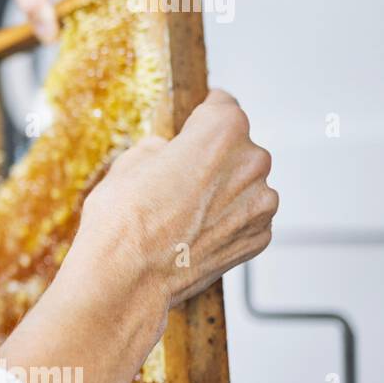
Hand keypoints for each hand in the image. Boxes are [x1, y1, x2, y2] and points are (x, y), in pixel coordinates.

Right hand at [75, 90, 277, 319]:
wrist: (126, 278)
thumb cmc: (123, 220)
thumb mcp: (129, 162)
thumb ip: (161, 149)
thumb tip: (168, 153)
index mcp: (222, 132)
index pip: (223, 104)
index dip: (203, 113)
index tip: (196, 121)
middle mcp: (252, 162)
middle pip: (237, 147)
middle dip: (211, 157)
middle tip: (177, 178)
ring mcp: (260, 203)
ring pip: (243, 185)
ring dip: (221, 191)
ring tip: (182, 211)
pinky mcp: (259, 237)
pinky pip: (245, 217)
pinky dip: (226, 221)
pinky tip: (193, 232)